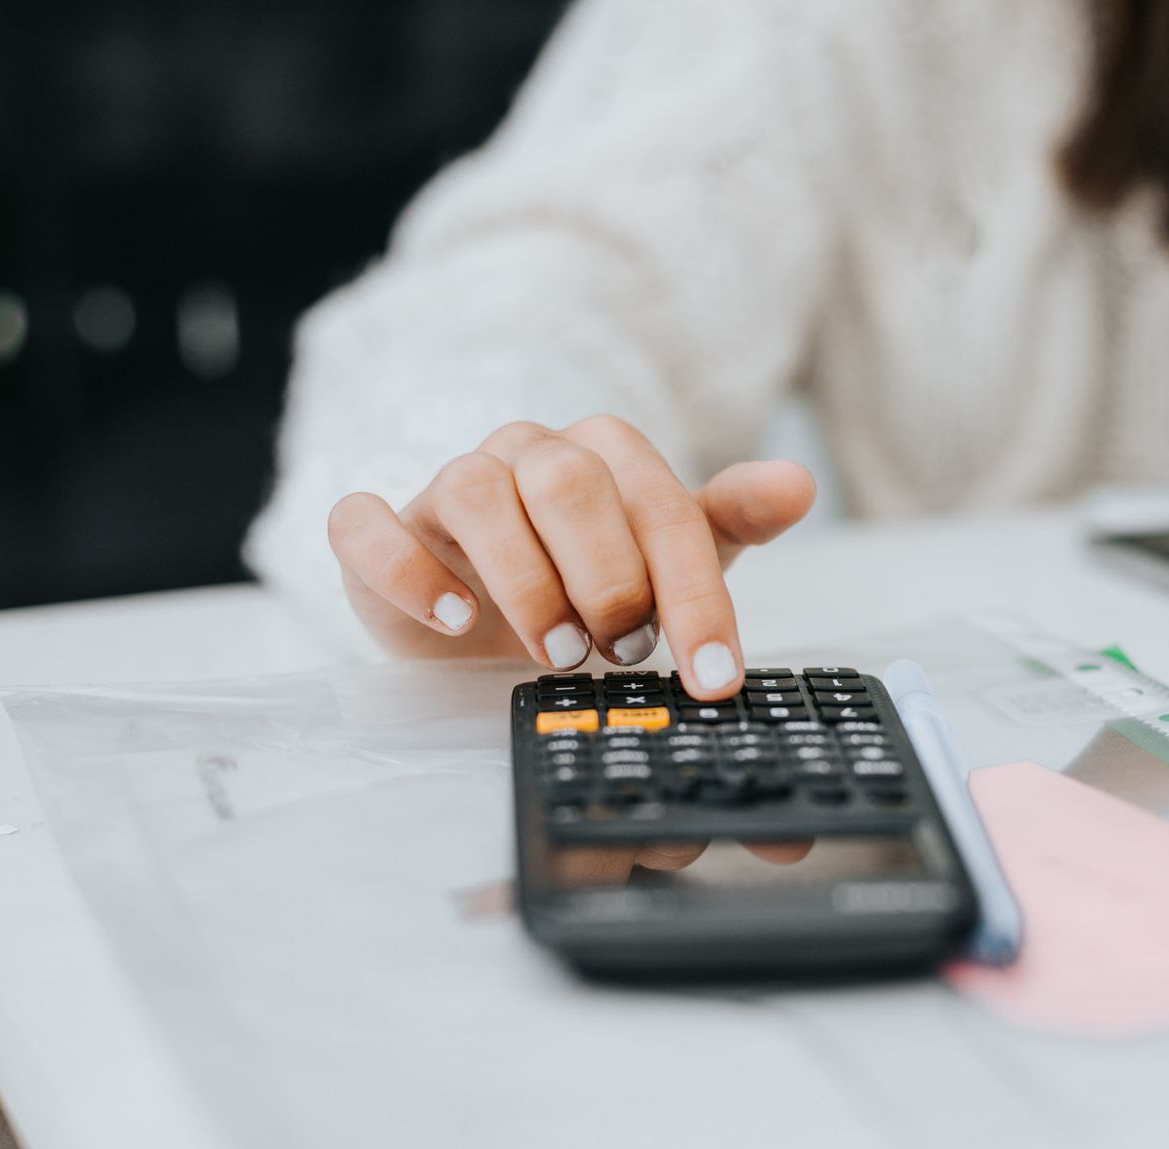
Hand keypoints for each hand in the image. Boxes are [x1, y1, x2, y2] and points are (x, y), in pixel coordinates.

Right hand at [324, 415, 814, 697]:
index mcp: (603, 455)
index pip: (661, 505)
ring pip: (476, 491)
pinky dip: (408, 570)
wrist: (482, 613)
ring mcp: (447, 485)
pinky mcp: (382, 530)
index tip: (713, 673)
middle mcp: (526, 454)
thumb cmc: (584, 578)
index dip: (694, 592)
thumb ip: (730, 519)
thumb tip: (800, 483)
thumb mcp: (668, 557)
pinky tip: (453, 621)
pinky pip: (368, 524)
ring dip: (525, 580)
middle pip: (569, 481)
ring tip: (558, 653)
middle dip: (608, 576)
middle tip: (623, 652)